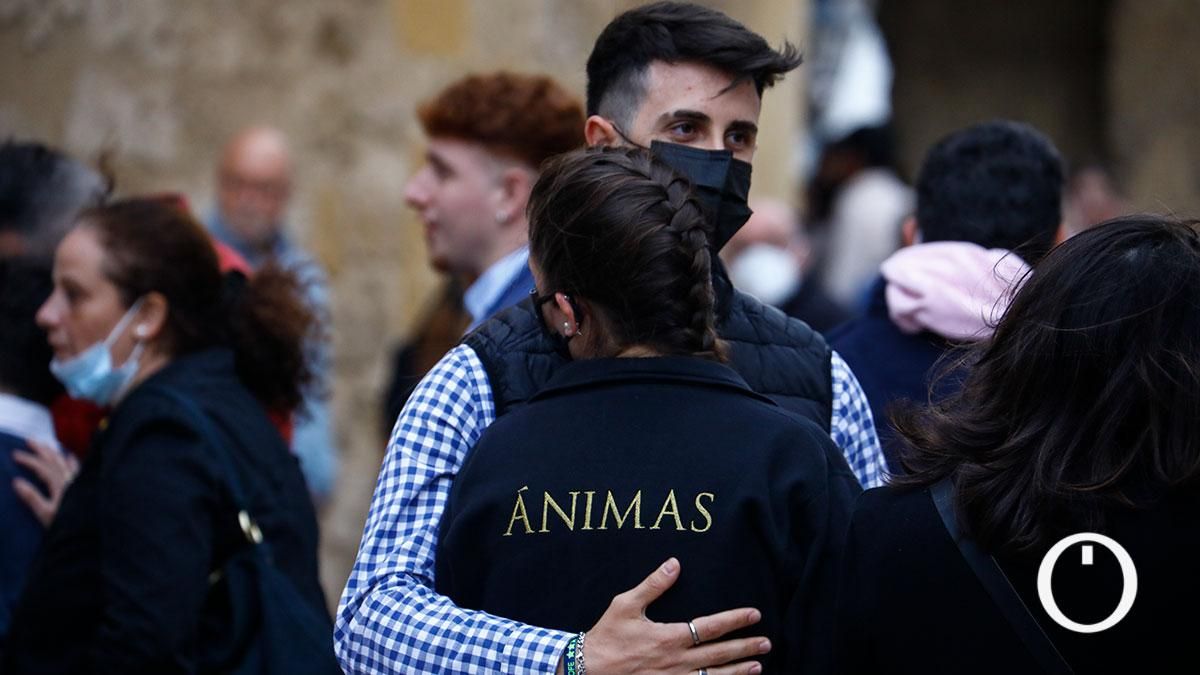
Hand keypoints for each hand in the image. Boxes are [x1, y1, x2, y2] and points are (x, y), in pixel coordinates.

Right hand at [12, 439, 78, 526]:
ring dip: (55, 453)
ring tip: (47, 445)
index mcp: (61, 486)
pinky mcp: (86, 489)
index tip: (14, 454)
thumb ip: (32, 498)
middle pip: (55, 460)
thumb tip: (16, 481)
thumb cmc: (69, 525)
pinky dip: (72, 462)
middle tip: (29, 440)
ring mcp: (80, 484)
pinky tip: (70, 457)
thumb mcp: (46, 514)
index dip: (29, 459)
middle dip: (42, 449)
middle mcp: (72, 481)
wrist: (94, 530)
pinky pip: (78, 470)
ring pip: (66, 463)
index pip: (43, 467)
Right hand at [580, 557, 769, 674]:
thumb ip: (653, 585)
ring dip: (737, 671)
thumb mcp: (625, 605)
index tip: (755, 614)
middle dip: (745, 647)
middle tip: (767, 643)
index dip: (735, 620)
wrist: (588, 670)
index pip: (711, 627)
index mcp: (669, 637)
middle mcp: (677, 661)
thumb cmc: (607, 636)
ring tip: (757, 666)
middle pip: (719, 654)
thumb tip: (675, 564)